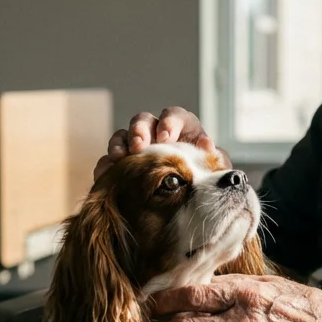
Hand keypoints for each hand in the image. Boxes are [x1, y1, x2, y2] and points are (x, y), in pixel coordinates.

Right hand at [94, 107, 229, 179]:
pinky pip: (109, 160)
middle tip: (139, 146)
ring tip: (119, 157)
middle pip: (144, 120)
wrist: (192, 206)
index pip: (174, 115)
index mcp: (182, 129)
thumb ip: (214, 158)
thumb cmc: (205, 181)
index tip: (166, 138)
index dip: (169, 122)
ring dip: (120, 144)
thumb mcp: (213, 170)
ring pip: (122, 136)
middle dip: (139, 130)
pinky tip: (106, 173)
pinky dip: (106, 165)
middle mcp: (156, 134)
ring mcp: (137, 149)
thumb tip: (207, 146)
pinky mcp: (123, 166)